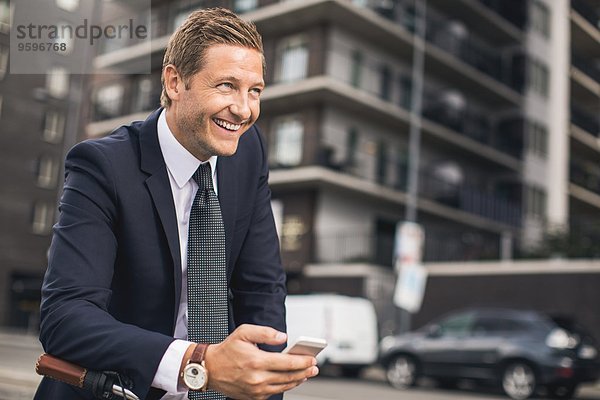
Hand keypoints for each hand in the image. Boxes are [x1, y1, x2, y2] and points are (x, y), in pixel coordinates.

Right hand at [203, 324, 318, 399]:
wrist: (210, 368)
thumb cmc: (227, 349)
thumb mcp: (244, 332)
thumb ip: (266, 333)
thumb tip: (283, 337)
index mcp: (256, 361)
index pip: (286, 362)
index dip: (302, 361)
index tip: (313, 359)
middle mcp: (257, 378)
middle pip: (288, 377)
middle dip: (304, 372)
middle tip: (315, 368)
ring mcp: (255, 390)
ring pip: (283, 387)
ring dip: (297, 380)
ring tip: (306, 374)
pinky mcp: (253, 397)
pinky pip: (274, 393)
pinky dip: (285, 386)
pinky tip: (291, 380)